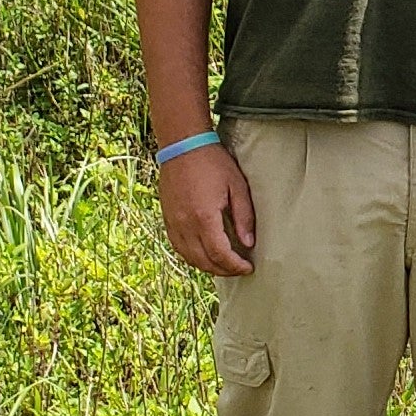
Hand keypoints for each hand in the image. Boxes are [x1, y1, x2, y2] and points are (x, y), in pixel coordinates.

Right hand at [158, 143, 256, 275]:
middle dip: (223, 270)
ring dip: (207, 266)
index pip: (220, 254)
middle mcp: (185, 225)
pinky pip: (178, 247)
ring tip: (224, 265)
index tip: (248, 268)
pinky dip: (192, 257)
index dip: (235, 266)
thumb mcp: (236, 185)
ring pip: (189, 258)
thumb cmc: (213, 162)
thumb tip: (248, 243)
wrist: (182, 145)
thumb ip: (243, 216)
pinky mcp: (167, 219)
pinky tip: (203, 254)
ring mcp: (173, 223)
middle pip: (203, 261)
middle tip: (239, 269)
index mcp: (204, 217)